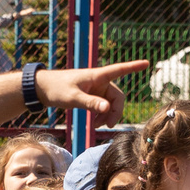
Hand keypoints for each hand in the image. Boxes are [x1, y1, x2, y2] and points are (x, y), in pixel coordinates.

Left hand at [33, 61, 150, 120]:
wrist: (42, 89)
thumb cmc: (56, 89)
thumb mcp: (73, 97)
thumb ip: (90, 103)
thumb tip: (108, 110)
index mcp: (97, 76)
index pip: (119, 70)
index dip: (133, 67)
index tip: (147, 63)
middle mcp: (100, 81)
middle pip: (117, 96)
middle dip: (115, 111)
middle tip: (107, 126)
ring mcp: (96, 89)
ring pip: (111, 103)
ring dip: (108, 115)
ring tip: (97, 126)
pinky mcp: (92, 96)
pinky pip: (103, 106)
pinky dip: (102, 115)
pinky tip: (95, 123)